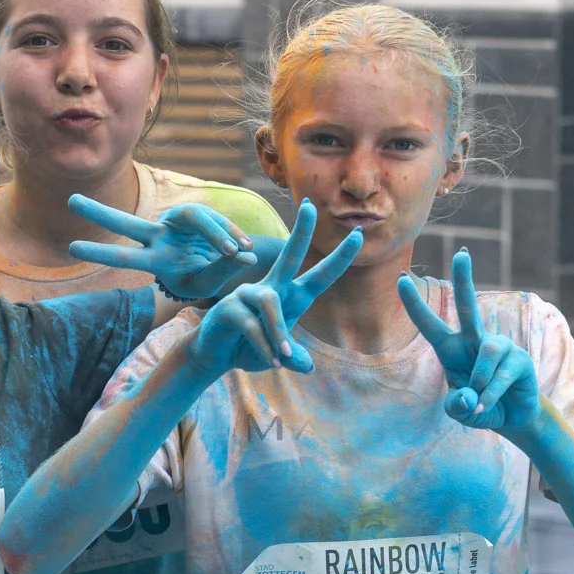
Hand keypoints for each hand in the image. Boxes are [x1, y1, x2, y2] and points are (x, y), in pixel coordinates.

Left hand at [66, 194, 256, 302]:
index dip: (101, 251)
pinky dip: (230, 234)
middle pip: (125, 223)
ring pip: (195, 217)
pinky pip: (214, 220)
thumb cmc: (206, 279)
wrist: (223, 266)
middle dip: (98, 214)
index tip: (72, 248)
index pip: (124, 256)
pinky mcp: (194, 214)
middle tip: (70, 201)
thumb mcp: (210, 283)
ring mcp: (174, 223)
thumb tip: (243, 255)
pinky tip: (245, 247)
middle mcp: (157, 237)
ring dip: (219, 235)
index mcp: (155, 262)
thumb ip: (222, 270)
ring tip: (238, 252)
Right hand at [186, 200, 361, 379]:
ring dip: (279, 333)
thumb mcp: (279, 357)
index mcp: (290, 296)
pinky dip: (264, 345)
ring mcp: (248, 293)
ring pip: (270, 304)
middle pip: (290, 256)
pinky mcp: (230, 306)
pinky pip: (252, 324)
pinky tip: (272, 361)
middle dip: (301, 231)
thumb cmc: (250, 349)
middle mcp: (271, 288)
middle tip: (310, 206)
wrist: (216, 356)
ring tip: (284, 358)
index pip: (320, 275)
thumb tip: (308, 367)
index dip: (339, 257)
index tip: (358, 235)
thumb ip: (294, 357)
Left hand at [398, 249, 542, 442]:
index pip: (431, 325)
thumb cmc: (479, 407)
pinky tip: (487, 407)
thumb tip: (469, 396)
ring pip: (487, 353)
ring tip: (478, 402)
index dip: (415, 304)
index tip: (401, 279)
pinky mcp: (520, 359)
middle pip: (469, 306)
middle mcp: (475, 341)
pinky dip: (491, 396)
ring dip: (479, 382)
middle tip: (462, 253)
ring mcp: (500, 347)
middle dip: (465, 279)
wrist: (512, 419)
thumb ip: (457, 406)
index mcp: (452, 349)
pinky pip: (501, 375)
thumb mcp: (460, 411)